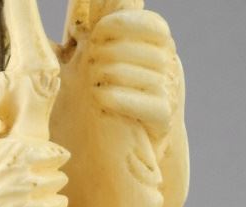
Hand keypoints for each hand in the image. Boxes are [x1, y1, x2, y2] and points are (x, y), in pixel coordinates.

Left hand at [77, 7, 180, 141]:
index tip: (98, 32)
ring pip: (144, 75)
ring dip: (111, 74)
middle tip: (88, 62)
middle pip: (142, 50)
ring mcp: (169, 92)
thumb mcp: (116, 67)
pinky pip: (145, 104)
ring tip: (91, 81)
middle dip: (110, 52)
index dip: (125, 24)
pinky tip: (99, 97)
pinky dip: (119, 98)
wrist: (138, 144)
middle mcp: (170, 67)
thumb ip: (101, 45)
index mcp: (161, 48)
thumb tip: (74, 29)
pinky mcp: (164, 118)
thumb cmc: (117, 98)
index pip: (153, 25)